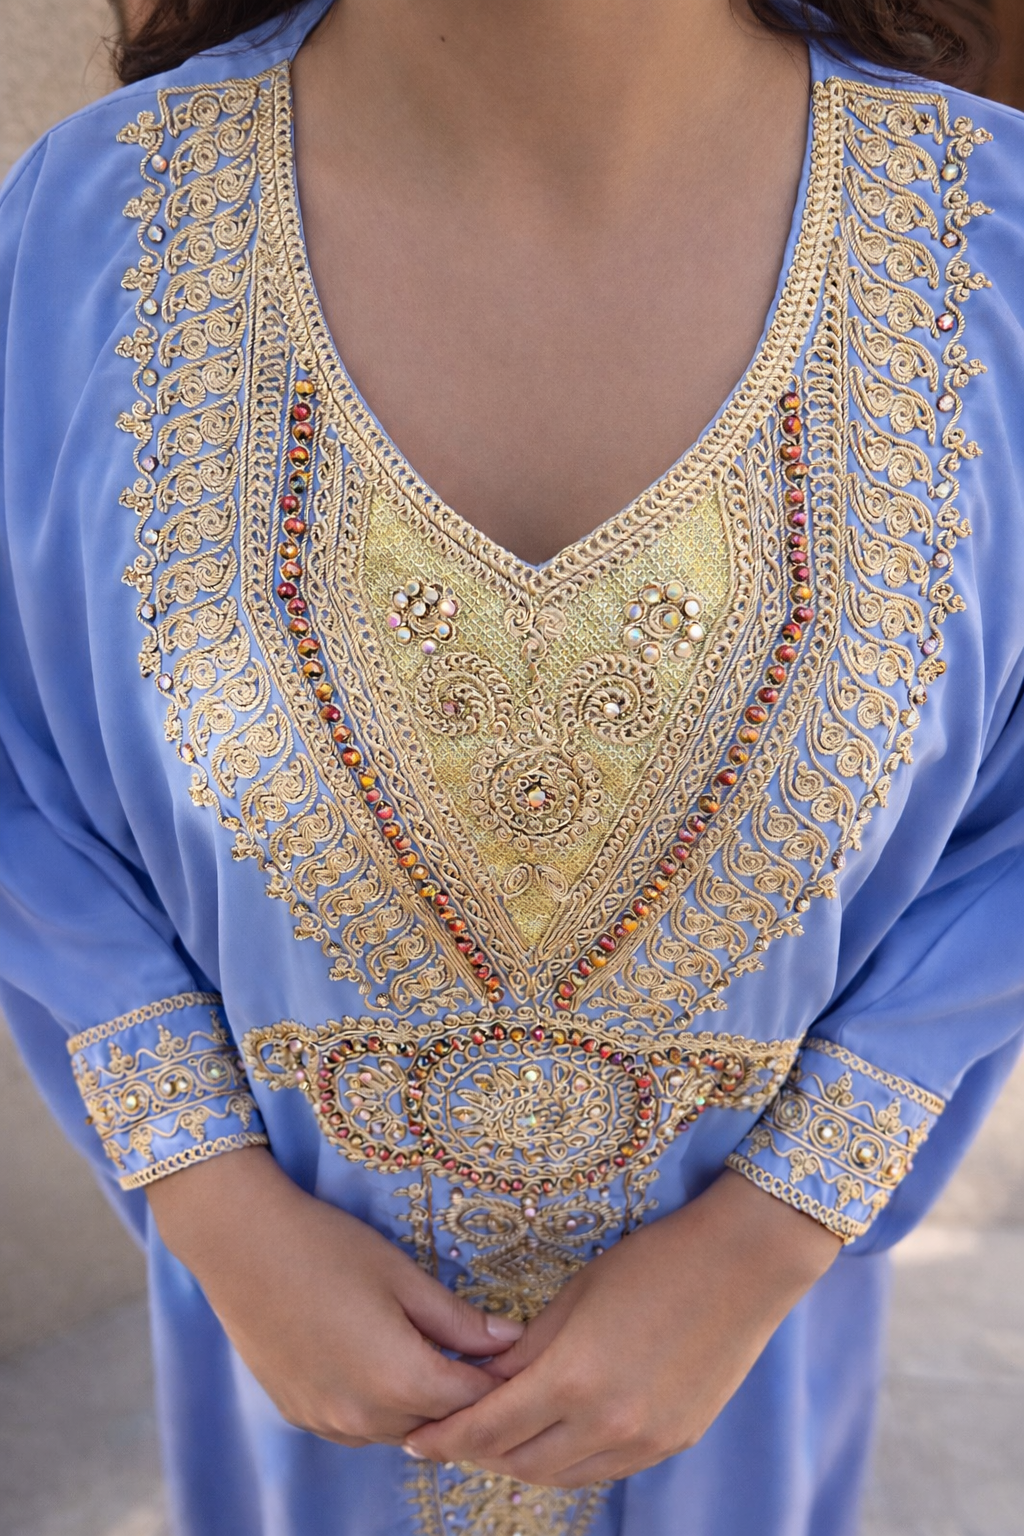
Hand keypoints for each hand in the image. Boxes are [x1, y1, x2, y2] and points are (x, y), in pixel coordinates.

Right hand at [146, 1146, 522, 1445]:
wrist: (241, 1245)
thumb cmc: (327, 1247)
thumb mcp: (403, 1276)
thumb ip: (459, 1320)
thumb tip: (511, 1341)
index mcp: (400, 1377)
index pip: (473, 1400)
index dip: (500, 1380)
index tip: (518, 1358)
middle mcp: (364, 1415)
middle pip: (438, 1424)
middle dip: (465, 1398)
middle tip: (482, 1357)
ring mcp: (328, 1421)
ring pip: (398, 1431)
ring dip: (423, 1406)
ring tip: (435, 1358)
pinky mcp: (301, 1415)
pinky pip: (359, 1427)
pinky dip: (382, 1407)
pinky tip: (383, 1365)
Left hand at [404, 1170, 840, 1484]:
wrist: (742, 1264)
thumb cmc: (653, 1261)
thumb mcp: (576, 1293)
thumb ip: (528, 1348)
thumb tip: (488, 1382)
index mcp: (573, 1377)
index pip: (489, 1427)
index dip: (448, 1437)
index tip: (417, 1440)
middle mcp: (608, 1422)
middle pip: (521, 1463)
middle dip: (479, 1454)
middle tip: (451, 1438)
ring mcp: (645, 1439)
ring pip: (563, 1476)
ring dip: (523, 1463)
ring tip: (498, 1442)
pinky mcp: (674, 1441)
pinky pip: (605, 1469)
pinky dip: (570, 1462)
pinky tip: (556, 1438)